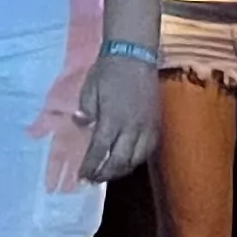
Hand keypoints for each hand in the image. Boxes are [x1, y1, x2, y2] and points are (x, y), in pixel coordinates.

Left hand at [79, 48, 159, 181]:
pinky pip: (148, 150)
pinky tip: (128, 161)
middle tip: (93, 179)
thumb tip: (81, 125)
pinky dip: (137, 160)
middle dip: (105, 173)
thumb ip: (86, 110)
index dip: (90, 166)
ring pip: (136, 159)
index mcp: (112, 119)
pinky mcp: (156, 124)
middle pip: (119, 161)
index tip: (82, 175)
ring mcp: (146, 127)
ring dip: (121, 170)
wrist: (134, 56)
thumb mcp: (89, 89)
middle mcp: (131, 128)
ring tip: (109, 173)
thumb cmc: (108, 72)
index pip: (100, 150)